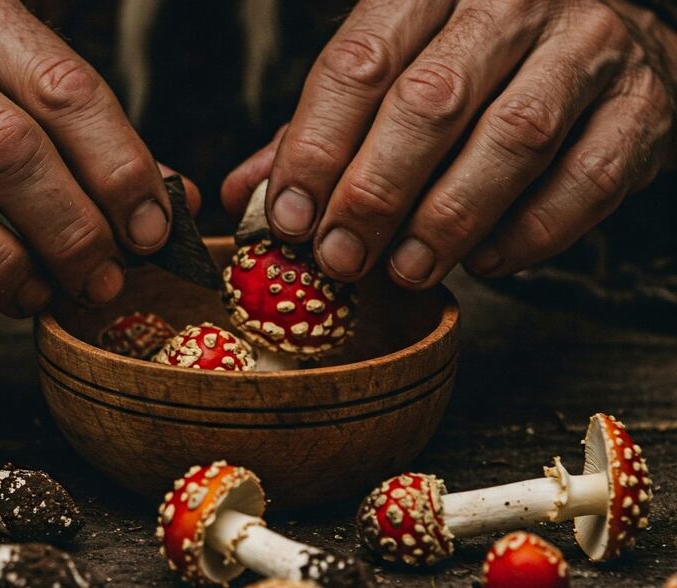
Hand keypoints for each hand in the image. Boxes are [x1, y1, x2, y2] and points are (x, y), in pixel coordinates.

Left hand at [224, 0, 676, 288]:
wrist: (611, 45)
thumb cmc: (478, 67)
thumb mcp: (393, 74)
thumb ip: (322, 129)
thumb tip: (246, 193)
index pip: (360, 62)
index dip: (316, 146)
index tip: (290, 217)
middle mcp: (510, 3)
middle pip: (429, 101)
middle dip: (375, 191)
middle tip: (340, 256)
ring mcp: (584, 48)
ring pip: (511, 137)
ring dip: (447, 218)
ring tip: (405, 269)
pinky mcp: (641, 105)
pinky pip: (584, 179)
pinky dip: (530, 232)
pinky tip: (483, 261)